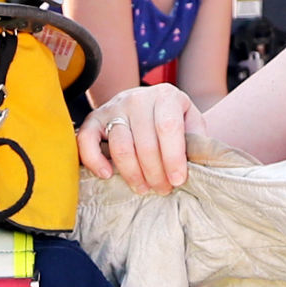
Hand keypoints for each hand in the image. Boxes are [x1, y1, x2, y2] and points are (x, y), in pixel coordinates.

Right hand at [77, 86, 203, 193]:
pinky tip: (107, 175)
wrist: (145, 105)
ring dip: (133, 175)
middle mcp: (138, 98)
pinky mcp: (94, 119)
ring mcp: (114, 107)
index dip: (173, 158)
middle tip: (163, 190)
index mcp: (166, 96)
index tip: (177, 181)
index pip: (168, 128)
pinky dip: (94, 161)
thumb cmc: (171, 121)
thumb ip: (197, 140)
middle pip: (145, 143)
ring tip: (143, 189)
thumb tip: (199, 164)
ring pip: (121, 147)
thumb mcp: (191, 123)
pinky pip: (86, 141)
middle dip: (155, 174)